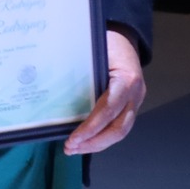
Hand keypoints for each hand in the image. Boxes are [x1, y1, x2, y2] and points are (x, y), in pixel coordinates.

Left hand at [65, 29, 145, 155]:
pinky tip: (86, 141)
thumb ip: (82, 71)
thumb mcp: (94, 50)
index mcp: (127, 79)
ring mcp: (136, 101)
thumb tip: (53, 90)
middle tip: (71, 148)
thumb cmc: (107, 42)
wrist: (125, 39)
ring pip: (121, 132)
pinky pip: (118, 126)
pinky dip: (102, 136)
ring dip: (97, 144)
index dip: (91, 127)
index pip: (108, 109)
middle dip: (94, 142)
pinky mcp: (131, 106)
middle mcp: (136, 94)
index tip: (73, 139)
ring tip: (75, 149)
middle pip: (118, 128)